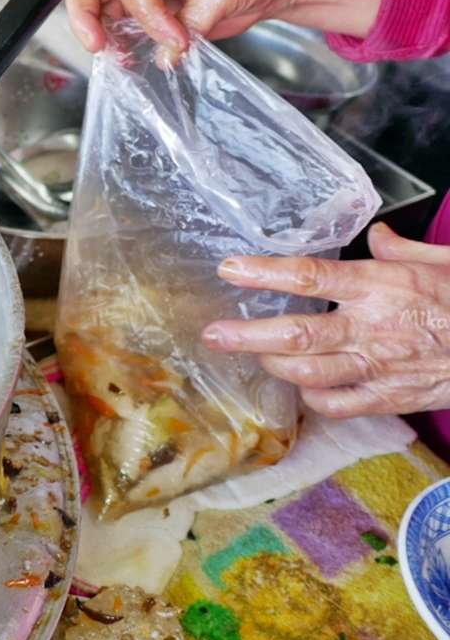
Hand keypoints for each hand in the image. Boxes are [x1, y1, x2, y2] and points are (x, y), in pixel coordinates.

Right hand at [65, 0, 383, 62]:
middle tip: (96, 47)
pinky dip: (117, 45)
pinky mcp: (146, 13)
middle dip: (85, 18)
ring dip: (102, 35)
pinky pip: (117, 28)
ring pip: (97, 9)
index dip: (152, 19)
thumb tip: (166, 57)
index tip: (179, 41)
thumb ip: (191, 24)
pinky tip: (130, 59)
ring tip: (122, 58)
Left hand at [199, 223, 449, 417]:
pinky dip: (311, 398)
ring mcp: (380, 368)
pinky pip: (336, 406)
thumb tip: (375, 234)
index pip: (311, 277)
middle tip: (213, 333)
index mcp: (382, 286)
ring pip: (308, 374)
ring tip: (252, 353)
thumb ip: (401, 249)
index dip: (264, 273)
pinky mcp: (391, 399)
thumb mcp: (444, 262)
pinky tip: (302, 386)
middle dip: (246, 335)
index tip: (230, 268)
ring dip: (273, 364)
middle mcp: (373, 328)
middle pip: (296, 335)